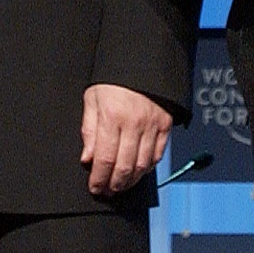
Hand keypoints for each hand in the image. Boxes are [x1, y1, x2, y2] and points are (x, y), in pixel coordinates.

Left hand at [80, 82, 171, 196]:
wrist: (142, 60)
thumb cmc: (114, 78)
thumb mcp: (92, 98)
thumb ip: (89, 130)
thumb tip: (88, 158)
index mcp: (112, 117)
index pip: (105, 159)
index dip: (99, 179)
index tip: (95, 188)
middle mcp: (134, 123)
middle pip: (125, 167)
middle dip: (114, 185)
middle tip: (107, 192)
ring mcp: (152, 126)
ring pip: (143, 165)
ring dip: (131, 181)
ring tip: (121, 185)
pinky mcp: (165, 125)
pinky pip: (158, 155)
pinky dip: (148, 168)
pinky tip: (138, 172)